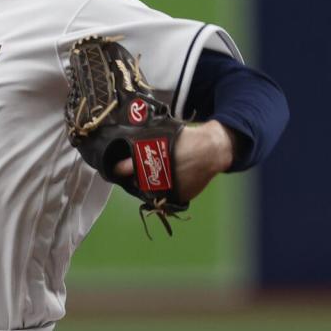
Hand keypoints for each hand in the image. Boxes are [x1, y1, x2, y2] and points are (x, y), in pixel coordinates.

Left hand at [114, 120, 234, 201]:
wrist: (211, 151)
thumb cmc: (186, 138)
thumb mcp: (162, 133)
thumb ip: (145, 143)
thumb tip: (129, 147)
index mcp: (149, 160)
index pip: (122, 169)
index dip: (119, 168)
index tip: (118, 168)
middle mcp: (155, 178)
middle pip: (136, 182)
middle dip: (137, 177)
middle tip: (142, 170)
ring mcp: (168, 190)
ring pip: (151, 191)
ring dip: (151, 185)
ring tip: (157, 175)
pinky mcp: (179, 197)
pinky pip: (168, 195)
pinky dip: (167, 189)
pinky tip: (173, 179)